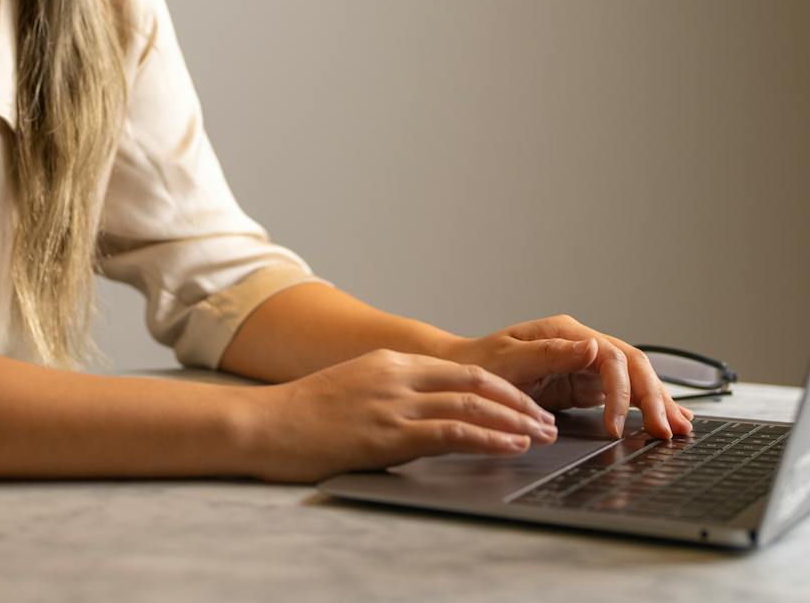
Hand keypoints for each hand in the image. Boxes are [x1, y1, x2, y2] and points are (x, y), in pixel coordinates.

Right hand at [237, 347, 575, 484]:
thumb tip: (420, 420)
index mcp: (391, 363)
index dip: (502, 389)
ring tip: (542, 436)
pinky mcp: (386, 433)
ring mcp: (392, 402)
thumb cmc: (300, 417)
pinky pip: (449, 431)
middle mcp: (397, 375)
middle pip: (476, 382)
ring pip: (470, 404)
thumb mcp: (353, 392)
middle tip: (548, 422)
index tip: (528, 406)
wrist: (260, 424)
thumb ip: (389, 397)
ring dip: (514, 421)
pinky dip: (487, 437)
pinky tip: (510, 446)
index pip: (462, 371)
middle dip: (519, 403)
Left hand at [442, 315, 694, 440]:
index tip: (616, 426)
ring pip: (634, 378)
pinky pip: (622, 393)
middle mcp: (581, 344)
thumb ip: (551, 354)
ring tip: (682, 428)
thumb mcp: (509, 361)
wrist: (460, 374)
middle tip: (667, 432)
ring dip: (659, 401)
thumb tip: (592, 347)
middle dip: (654, 398)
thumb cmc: (478, 366)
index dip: (620, 392)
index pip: (610, 357)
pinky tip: (665, 418)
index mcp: (565, 332)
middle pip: (632, 365)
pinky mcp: (584, 383)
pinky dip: (644, 406)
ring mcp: (585, 363)